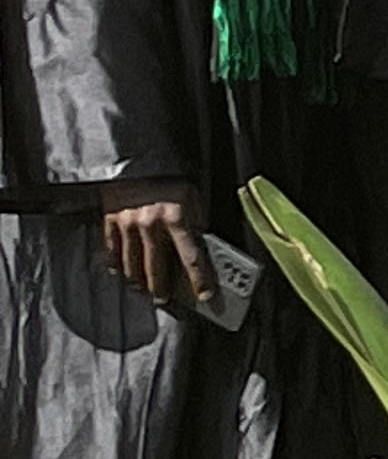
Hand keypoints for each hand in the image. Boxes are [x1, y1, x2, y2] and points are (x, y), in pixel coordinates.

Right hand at [91, 178, 216, 307]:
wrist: (134, 157)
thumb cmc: (168, 177)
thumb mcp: (191, 195)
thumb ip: (196, 220)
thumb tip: (201, 243)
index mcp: (176, 217)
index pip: (190, 256)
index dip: (199, 278)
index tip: (206, 294)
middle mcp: (150, 224)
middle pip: (156, 267)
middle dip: (162, 288)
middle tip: (165, 300)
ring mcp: (127, 224)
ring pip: (131, 263)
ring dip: (138, 281)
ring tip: (144, 291)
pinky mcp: (109, 221)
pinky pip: (112, 251)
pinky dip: (117, 264)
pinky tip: (121, 273)